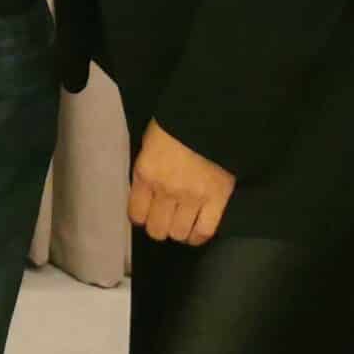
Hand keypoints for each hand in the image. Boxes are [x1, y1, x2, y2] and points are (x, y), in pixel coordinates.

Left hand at [128, 121, 235, 244]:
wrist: (209, 117)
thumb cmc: (174, 125)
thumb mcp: (148, 145)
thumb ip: (145, 172)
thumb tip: (144, 194)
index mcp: (146, 174)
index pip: (136, 213)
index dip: (139, 217)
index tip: (144, 214)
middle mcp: (167, 191)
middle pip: (157, 229)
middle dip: (158, 228)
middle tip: (163, 220)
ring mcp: (193, 198)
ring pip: (179, 234)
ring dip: (178, 232)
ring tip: (180, 224)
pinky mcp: (218, 201)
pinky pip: (205, 231)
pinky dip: (198, 236)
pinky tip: (195, 232)